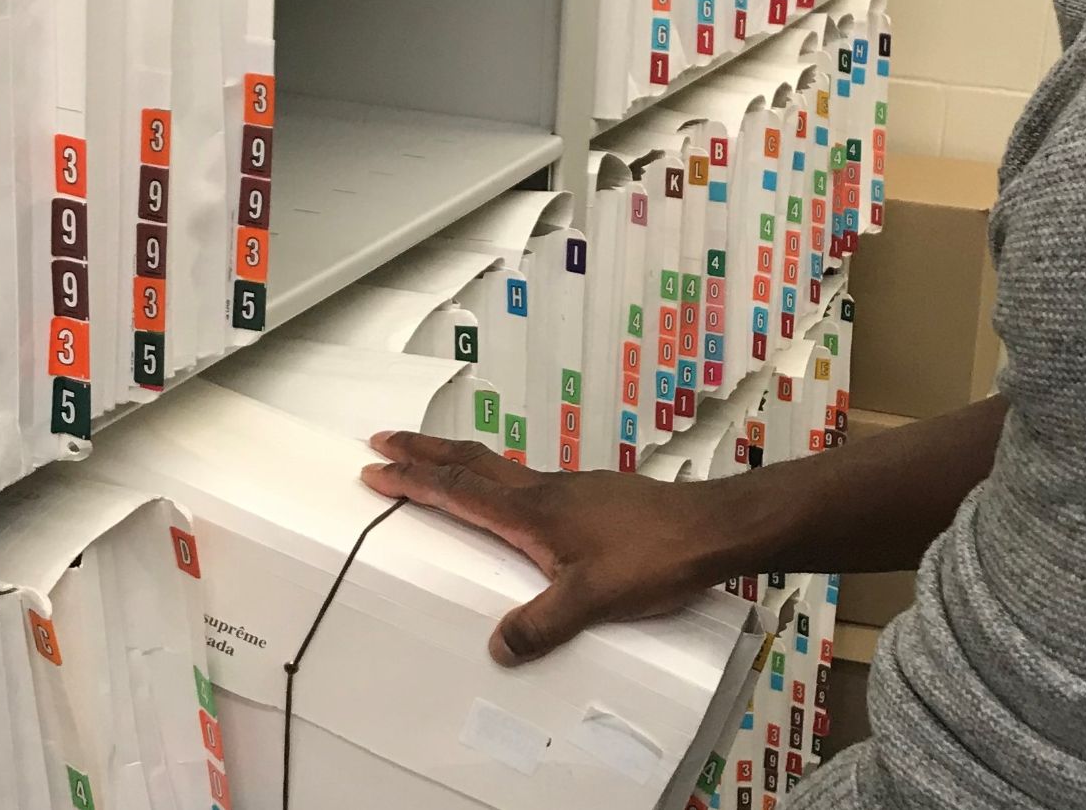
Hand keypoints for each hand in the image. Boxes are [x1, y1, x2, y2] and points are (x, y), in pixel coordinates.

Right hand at [362, 431, 727, 665]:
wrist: (709, 529)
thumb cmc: (654, 557)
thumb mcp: (592, 599)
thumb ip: (542, 625)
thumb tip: (498, 647)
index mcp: (533, 511)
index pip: (459, 490)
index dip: (414, 479)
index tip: (376, 466)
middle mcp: (544, 491)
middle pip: (471, 461)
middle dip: (424, 450)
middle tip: (384, 438)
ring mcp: (568, 489)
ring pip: (498, 466)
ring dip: (457, 460)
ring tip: (432, 460)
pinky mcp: (590, 497)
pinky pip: (525, 479)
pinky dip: (494, 476)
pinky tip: (507, 496)